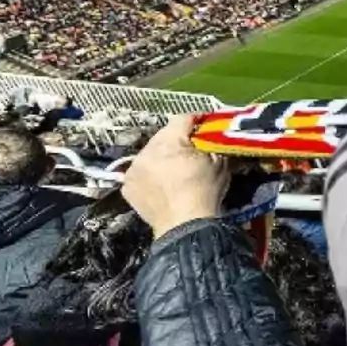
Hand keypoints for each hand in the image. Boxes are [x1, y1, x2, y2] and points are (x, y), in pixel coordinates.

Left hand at [122, 114, 230, 237]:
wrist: (185, 226)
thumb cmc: (205, 192)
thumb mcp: (219, 162)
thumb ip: (214, 143)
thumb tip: (214, 135)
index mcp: (169, 142)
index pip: (183, 119)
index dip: (197, 120)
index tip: (206, 126)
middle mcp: (146, 152)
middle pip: (163, 135)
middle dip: (177, 140)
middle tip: (191, 149)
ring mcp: (133, 170)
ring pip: (150, 153)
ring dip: (162, 156)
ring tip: (175, 168)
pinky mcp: (127, 186)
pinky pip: (141, 171)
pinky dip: (151, 173)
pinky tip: (162, 183)